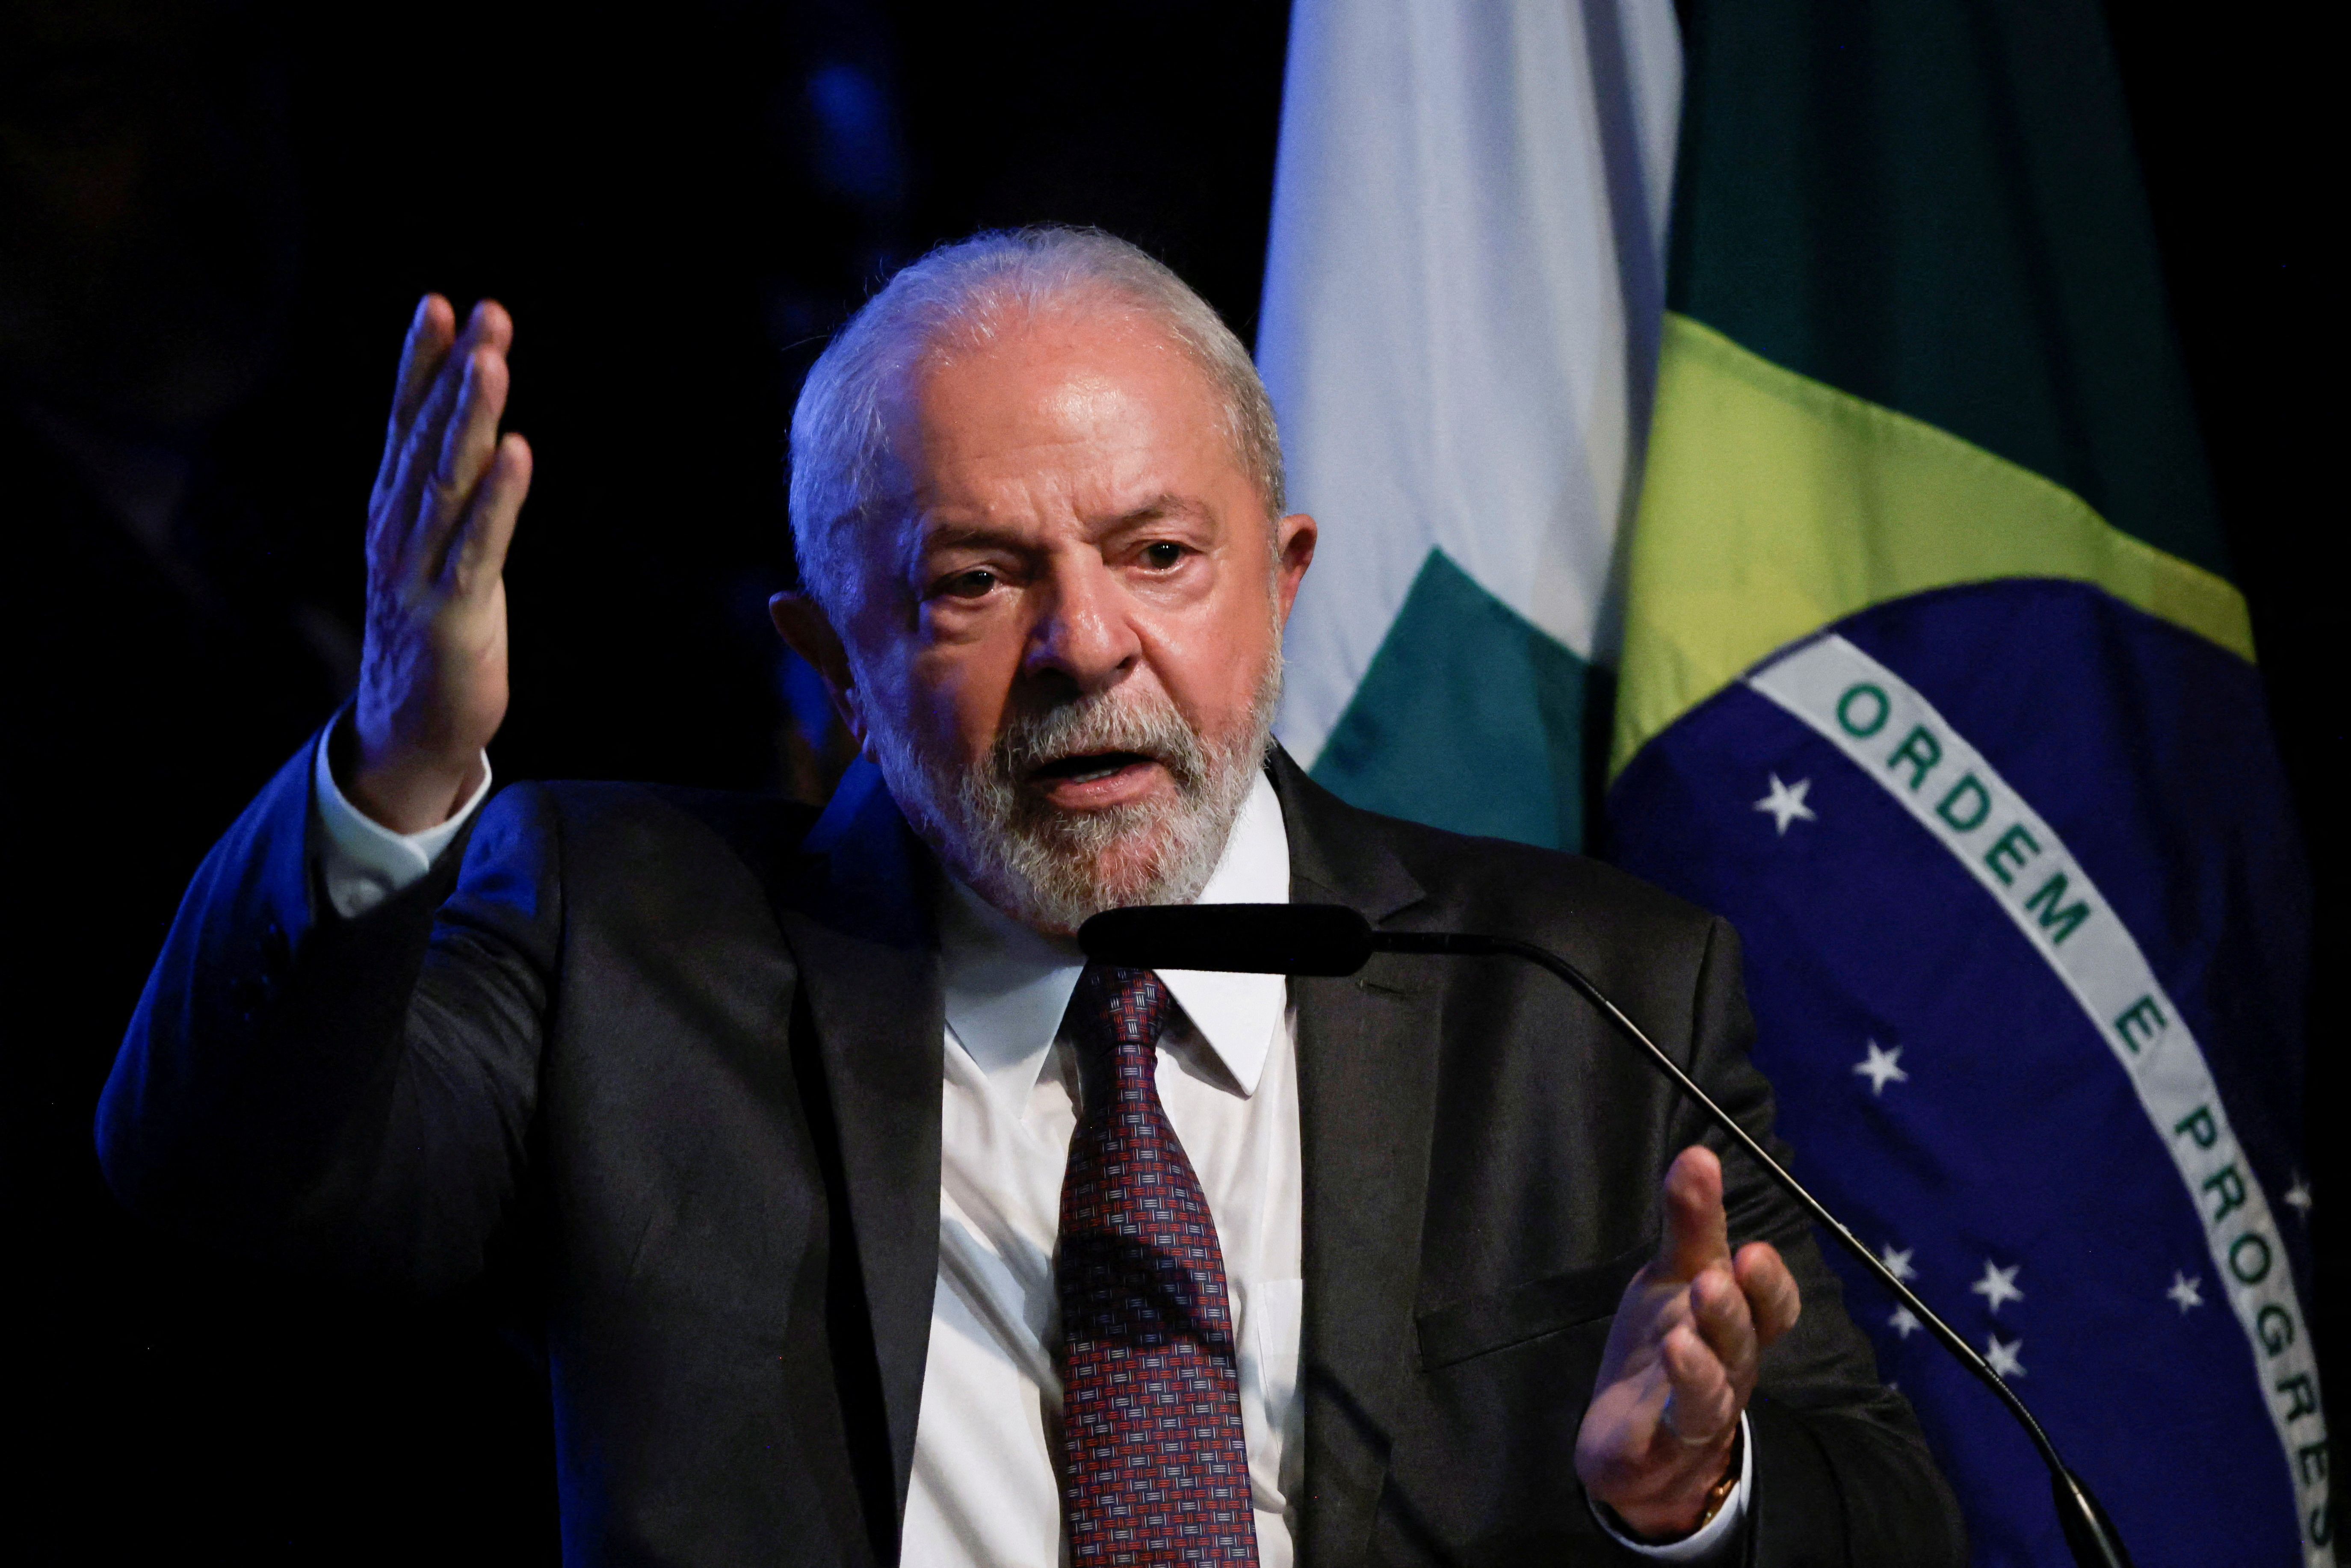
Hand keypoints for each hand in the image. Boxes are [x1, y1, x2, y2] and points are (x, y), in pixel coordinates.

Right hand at [351, 295, 532, 831]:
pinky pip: (477, 545)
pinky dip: (498, 499)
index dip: (420, 362)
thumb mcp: (435, 549)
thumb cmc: (433, 629)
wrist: (410, 726)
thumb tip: (472, 430)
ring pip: (447, 480)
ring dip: (470, 418)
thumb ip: (447, 493)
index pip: (405, 422)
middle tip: (484, 312)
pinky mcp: (451, 612)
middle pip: (427, 437)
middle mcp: (397, 529)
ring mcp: (418, 569)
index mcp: (394, 510)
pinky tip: (518, 455)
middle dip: (455, 372)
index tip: (442, 303)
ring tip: (492, 360)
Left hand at [1575, 1146, 1801, 1538]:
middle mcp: (1732, 1363)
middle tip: (1731, 1264)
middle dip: (1744, 1297)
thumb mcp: (1672, 1276)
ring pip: (1722, 1373)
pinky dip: (1686, 1383)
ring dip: (1714, 1336)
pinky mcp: (1669, 1437)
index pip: (1773, 1301)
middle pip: (1751, 1332)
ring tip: (1701, 1295)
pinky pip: (1688, 1414)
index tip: (1750, 1241)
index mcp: (1738, 1322)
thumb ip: (1691, 1223)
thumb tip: (1700, 1151)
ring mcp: (1706, 1405)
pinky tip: (1676, 1350)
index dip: (1770, 1276)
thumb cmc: (1664, 1345)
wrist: (1637, 1445)